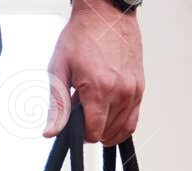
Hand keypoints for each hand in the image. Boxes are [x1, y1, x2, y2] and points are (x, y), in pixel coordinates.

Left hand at [45, 0, 143, 145]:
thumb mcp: (59, 71)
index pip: (94, 133)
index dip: (80, 134)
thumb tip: (51, 132)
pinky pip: (134, 118)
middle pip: (107, 133)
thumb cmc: (81, 36)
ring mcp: (134, 89)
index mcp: (100, 89)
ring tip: (93, 106)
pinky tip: (107, 112)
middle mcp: (122, 91)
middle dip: (91, 127)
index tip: (73, 124)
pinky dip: (120, 122)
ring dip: (106, 126)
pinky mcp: (141, 86)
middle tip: (81, 108)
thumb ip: (57, 106)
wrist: (105, 14)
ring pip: (122, 129)